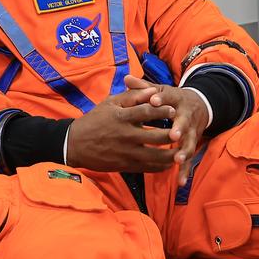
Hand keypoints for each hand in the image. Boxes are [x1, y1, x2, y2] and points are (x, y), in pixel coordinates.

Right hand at [62, 74, 178, 173]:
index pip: (147, 112)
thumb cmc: (94, 120)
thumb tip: (153, 90)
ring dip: (170, 155)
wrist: (75, 144)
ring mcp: (126, 152)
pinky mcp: (125, 165)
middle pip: (155, 136)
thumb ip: (132, 96)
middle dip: (172, 135)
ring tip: (181, 150)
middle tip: (183, 132)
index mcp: (121, 117)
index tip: (174, 110)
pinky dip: (160, 167)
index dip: (163, 111)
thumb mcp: (110, 103)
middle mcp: (125, 135)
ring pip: (154, 156)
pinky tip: (168, 163)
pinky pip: (147, 168)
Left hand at [143, 84, 212, 184]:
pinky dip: (185, 171)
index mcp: (177, 100)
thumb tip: (126, 77)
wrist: (199, 106)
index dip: (162, 98)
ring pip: (189, 142)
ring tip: (178, 158)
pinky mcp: (191, 145)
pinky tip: (180, 181)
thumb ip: (144, 87)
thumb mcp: (161, 90)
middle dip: (179, 128)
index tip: (154, 100)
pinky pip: (188, 160)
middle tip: (173, 134)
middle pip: (184, 122)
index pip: (169, 97)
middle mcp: (186, 116)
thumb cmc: (172, 100)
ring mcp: (191, 132)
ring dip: (184, 151)